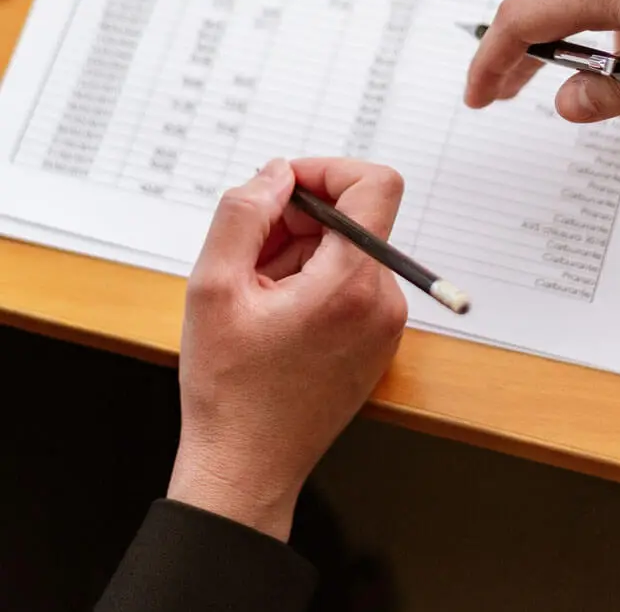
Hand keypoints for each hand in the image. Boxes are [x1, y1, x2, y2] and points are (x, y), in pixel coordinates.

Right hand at [167, 157, 407, 541]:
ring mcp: (386, 324)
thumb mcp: (212, 287)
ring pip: (348, 249)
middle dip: (298, 219)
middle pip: (353, 218)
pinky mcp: (378, 340)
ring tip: (256, 294)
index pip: (376, 184)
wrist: (247, 470)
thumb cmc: (229, 389)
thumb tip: (276, 173)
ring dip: (300, 251)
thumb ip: (243, 213)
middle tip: (248, 254)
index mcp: (351, 284)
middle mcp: (383, 300)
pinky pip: (351, 282)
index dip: (328, 170)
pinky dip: (313, 279)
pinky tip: (274, 313)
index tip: (284, 188)